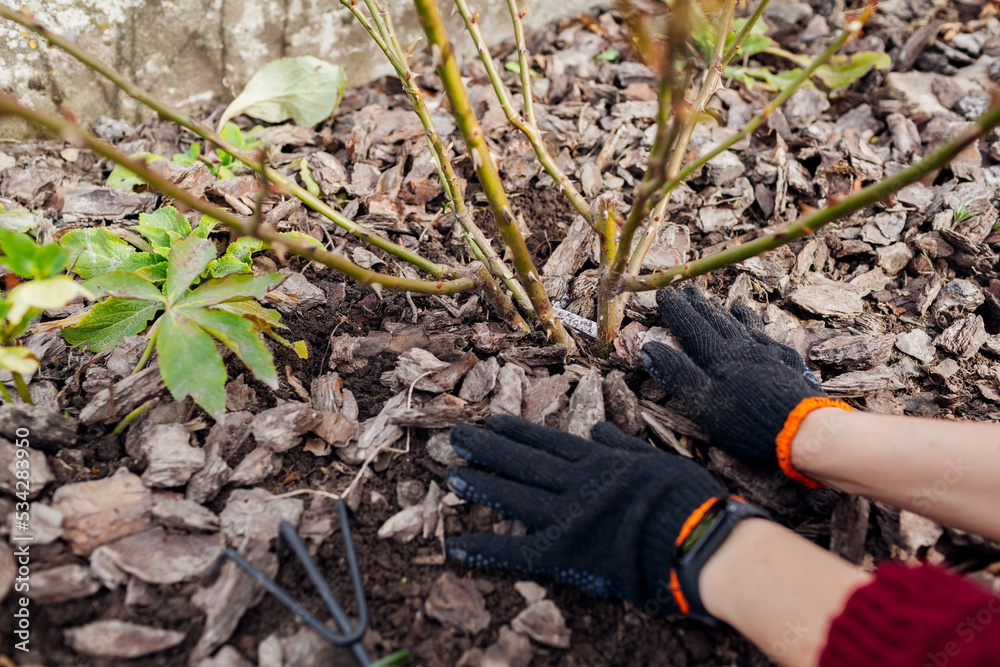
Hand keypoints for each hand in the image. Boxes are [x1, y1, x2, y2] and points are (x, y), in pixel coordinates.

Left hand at [443, 415, 739, 616]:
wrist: (693, 535)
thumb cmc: (685, 497)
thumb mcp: (656, 458)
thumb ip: (623, 446)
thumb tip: (599, 430)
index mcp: (598, 460)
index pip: (548, 442)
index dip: (518, 432)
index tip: (493, 420)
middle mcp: (574, 482)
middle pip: (523, 461)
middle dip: (488, 448)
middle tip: (458, 437)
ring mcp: (564, 515)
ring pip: (513, 495)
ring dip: (481, 484)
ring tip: (452, 473)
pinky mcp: (562, 551)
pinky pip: (515, 550)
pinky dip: (484, 548)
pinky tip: (455, 545)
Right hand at [642, 286, 849, 486]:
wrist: (802, 429)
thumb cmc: (747, 420)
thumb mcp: (703, 403)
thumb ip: (677, 374)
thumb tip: (650, 347)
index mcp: (718, 358)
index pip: (692, 327)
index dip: (676, 310)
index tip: (664, 293)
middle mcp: (742, 349)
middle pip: (716, 321)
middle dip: (699, 305)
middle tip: (687, 289)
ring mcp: (767, 353)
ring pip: (741, 325)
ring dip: (726, 312)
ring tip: (717, 301)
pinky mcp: (787, 362)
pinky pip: (767, 335)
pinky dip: (755, 324)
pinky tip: (754, 322)